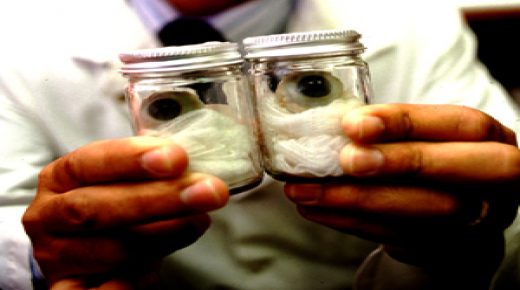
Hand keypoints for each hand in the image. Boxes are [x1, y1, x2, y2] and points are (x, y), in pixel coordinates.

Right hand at [23, 136, 228, 288]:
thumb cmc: (112, 202)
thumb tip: (189, 159)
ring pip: (112, 250)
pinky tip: (155, 271)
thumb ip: (146, 166)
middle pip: (98, 208)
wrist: (85, 247)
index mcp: (59, 178)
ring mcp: (56, 257)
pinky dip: (131, 282)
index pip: (90, 162)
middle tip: (208, 191)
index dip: (132, 159)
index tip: (178, 158)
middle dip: (159, 198)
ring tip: (199, 221)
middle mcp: (48, 216)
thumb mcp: (119, 178)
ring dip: (165, 235)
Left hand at [285, 104, 519, 272]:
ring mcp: (468, 221)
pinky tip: (315, 208)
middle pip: (450, 171)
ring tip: (306, 190)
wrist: (461, 214)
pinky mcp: (437, 246)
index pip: (458, 124)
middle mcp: (489, 182)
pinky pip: (390, 235)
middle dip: (394, 162)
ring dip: (354, 199)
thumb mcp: (433, 137)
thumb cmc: (437, 161)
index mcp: (490, 140)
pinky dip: (348, 221)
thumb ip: (395, 131)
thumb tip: (332, 124)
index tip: (355, 123)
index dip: (406, 122)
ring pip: (416, 211)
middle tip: (344, 160)